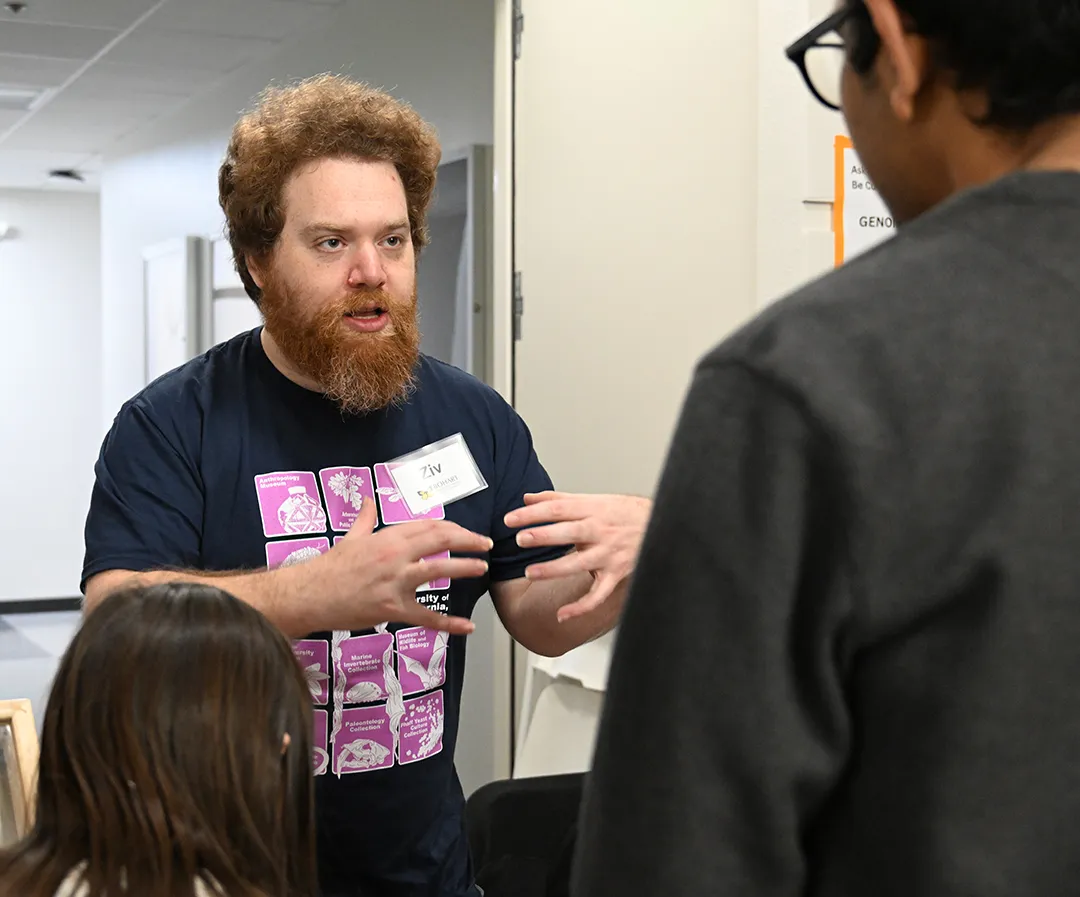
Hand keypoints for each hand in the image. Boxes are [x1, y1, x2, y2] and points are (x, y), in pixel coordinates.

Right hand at [306, 497, 491, 633]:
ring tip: (483, 568)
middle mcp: (396, 556)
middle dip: (468, 540)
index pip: (429, 526)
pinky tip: (468, 626)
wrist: (310, 594)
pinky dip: (449, 623)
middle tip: (486, 544)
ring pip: (438, 571)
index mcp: (388, 537)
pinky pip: (427, 616)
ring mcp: (396, 582)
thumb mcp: (351, 538)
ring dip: (465, 568)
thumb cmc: (330, 566)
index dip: (453, 528)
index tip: (467, 533)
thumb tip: (368, 500)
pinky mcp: (393, 608)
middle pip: (440, 540)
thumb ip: (365, 518)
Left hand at [504, 491, 651, 621]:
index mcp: (593, 510)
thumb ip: (559, 500)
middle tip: (521, 539)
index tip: (511, 518)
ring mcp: (609, 555)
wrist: (663, 525)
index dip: (533, 513)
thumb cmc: (625, 513)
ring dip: (554, 569)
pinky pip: (598, 595)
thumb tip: (528, 498)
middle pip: (569, 532)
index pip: (559, 509)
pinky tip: (562, 614)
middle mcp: (601, 531)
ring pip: (579, 564)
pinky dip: (580, 607)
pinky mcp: (616, 575)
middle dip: (544, 536)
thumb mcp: (594, 500)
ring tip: (530, 573)